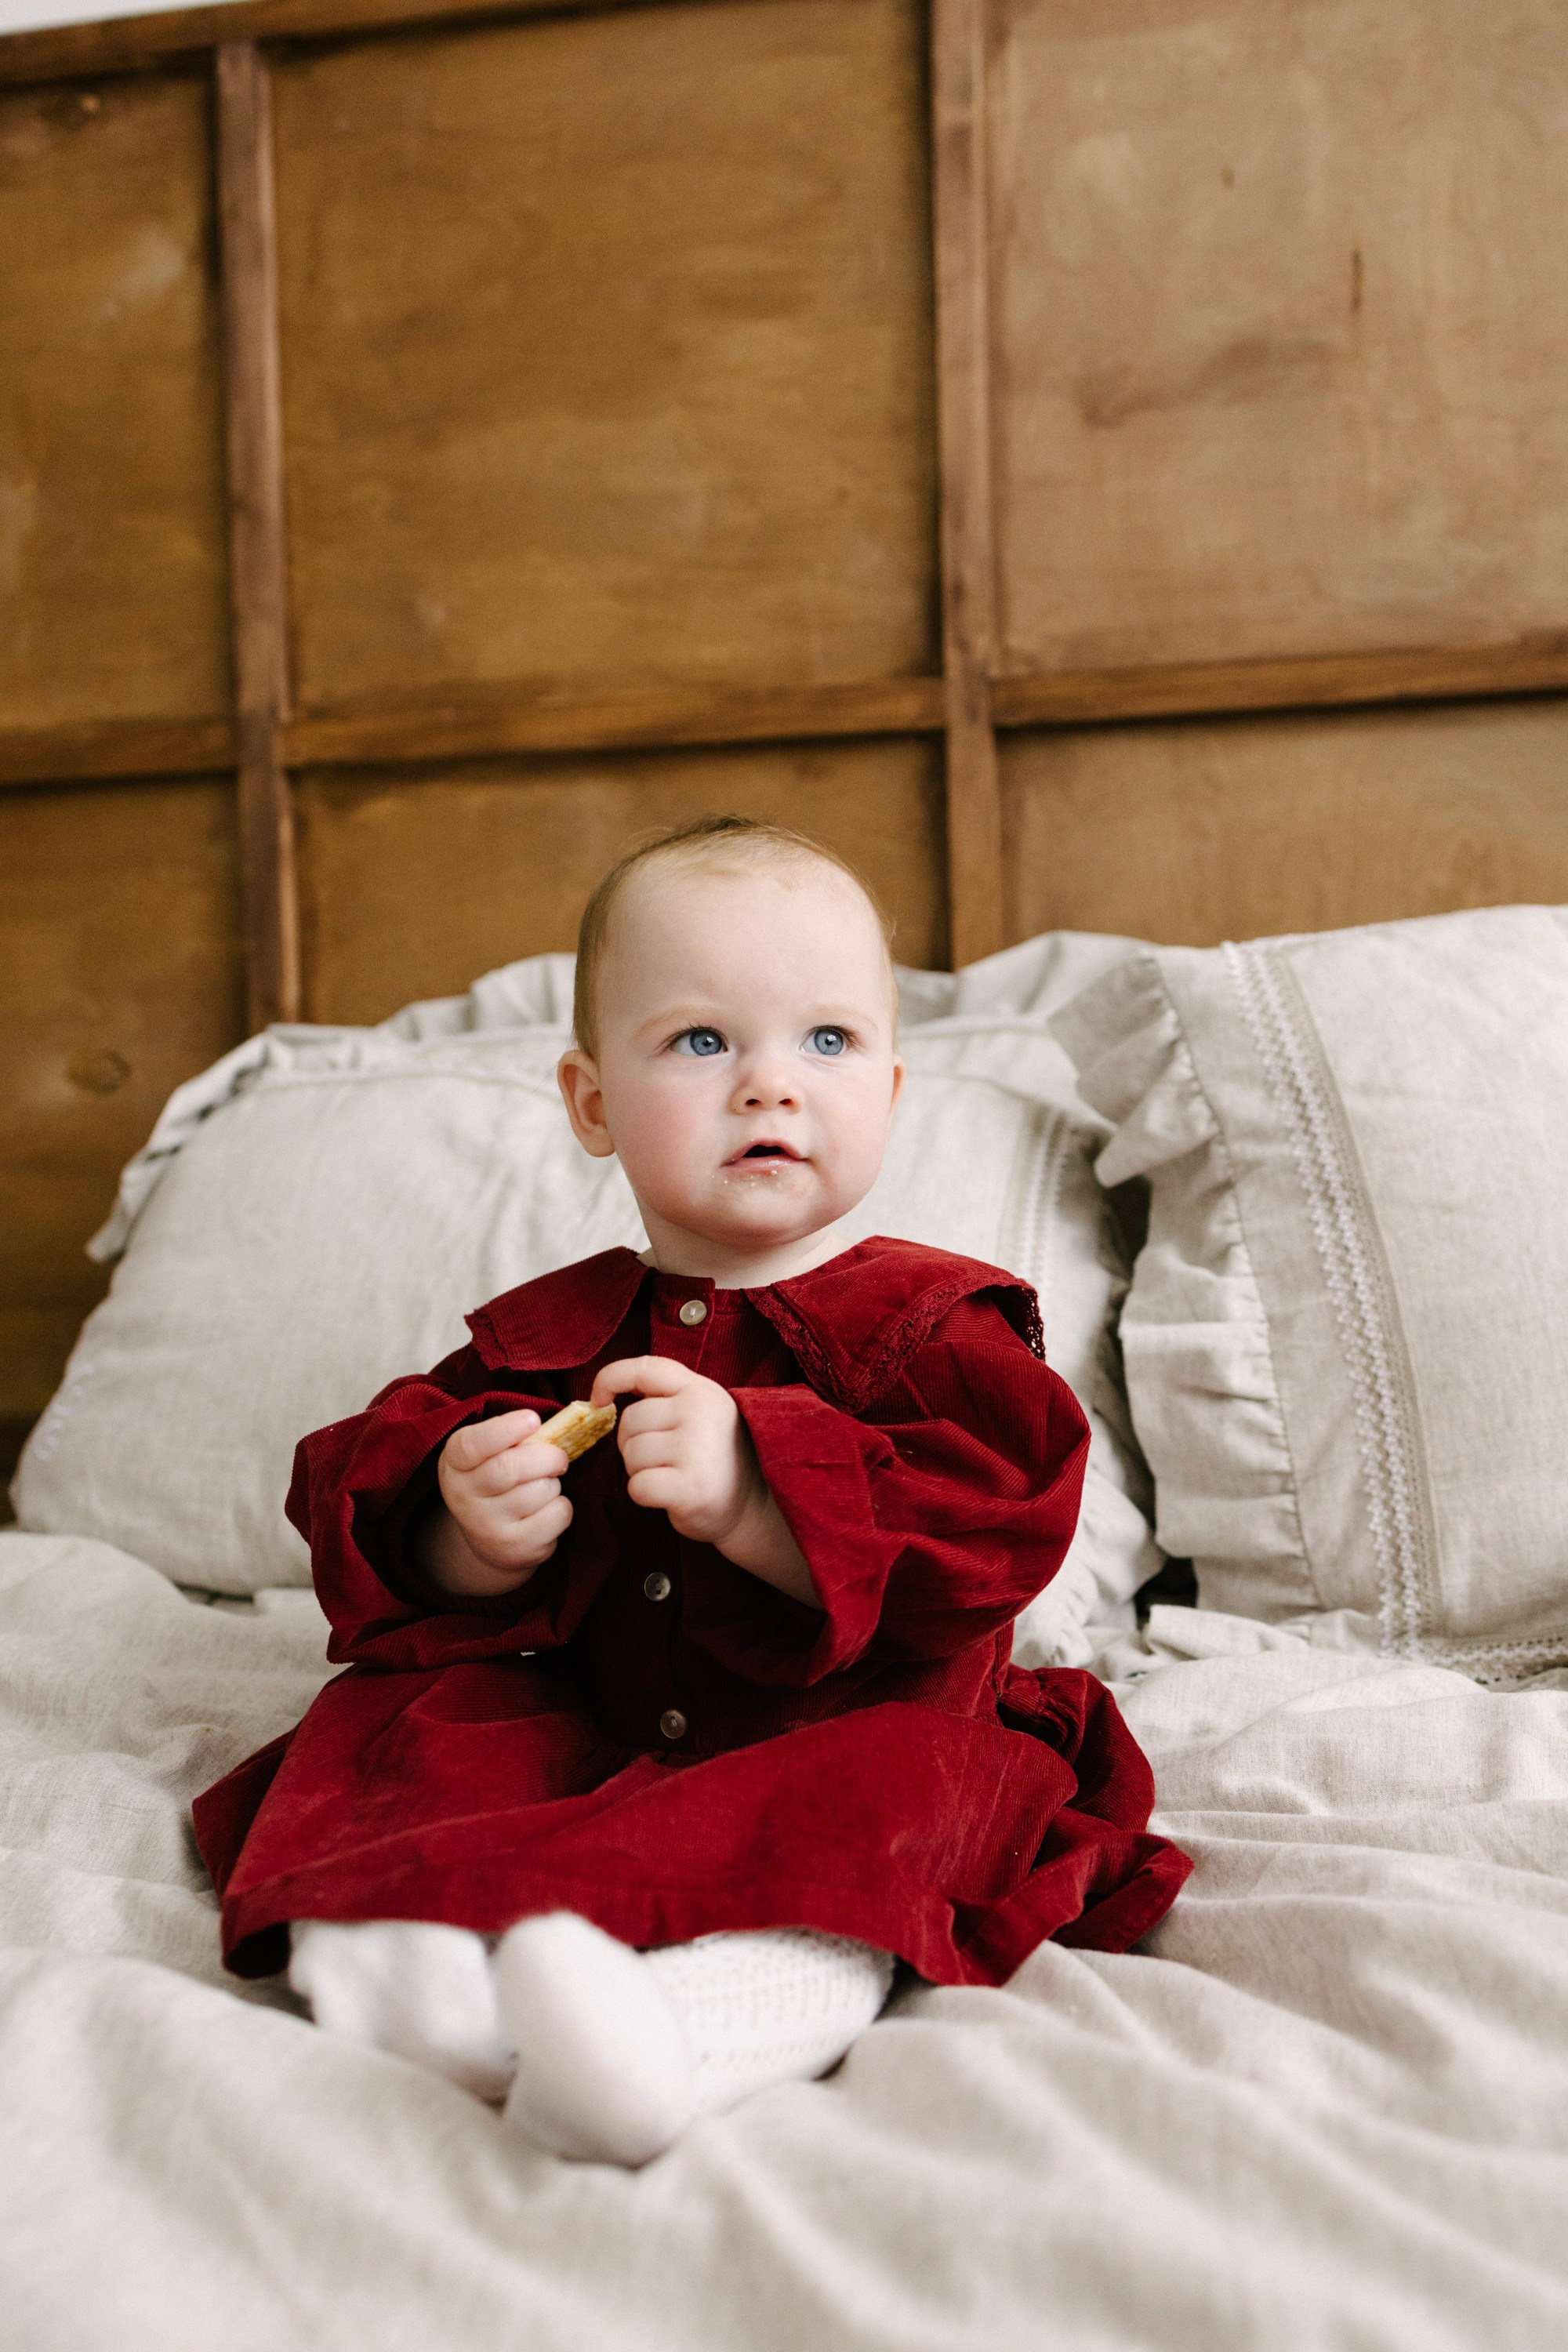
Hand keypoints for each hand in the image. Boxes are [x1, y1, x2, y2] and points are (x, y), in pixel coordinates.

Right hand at [423, 1409, 570, 1596]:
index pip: (472, 1445)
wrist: (488, 1541)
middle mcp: (463, 1498)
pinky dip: (562, 1507)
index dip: (505, 1429)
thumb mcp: (488, 1456)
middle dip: (547, 1456)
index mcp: (454, 1463)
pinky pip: (557, 1514)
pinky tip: (546, 1510)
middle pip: (511, 1467)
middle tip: (558, 1457)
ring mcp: (487, 1527)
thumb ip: (510, 1439)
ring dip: (553, 1483)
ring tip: (541, 1488)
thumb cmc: (495, 1483)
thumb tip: (550, 1430)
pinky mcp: (515, 1548)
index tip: (533, 1419)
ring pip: (540, 1490)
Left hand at [590, 1358, 819, 1606]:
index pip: (644, 1368)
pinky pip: (638, 1486)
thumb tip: (604, 1397)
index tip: (599, 1401)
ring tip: (669, 1475)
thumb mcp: (701, 1413)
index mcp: (700, 1390)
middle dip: (632, 1443)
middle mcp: (699, 1412)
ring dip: (639, 1470)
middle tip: (661, 1458)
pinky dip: (644, 1494)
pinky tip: (669, 1495)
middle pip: (630, 1420)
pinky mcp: (690, 1487)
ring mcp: (696, 1449)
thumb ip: (665, 1399)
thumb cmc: (714, 1458)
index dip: (611, 1379)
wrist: (752, 1505)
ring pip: (631, 1454)